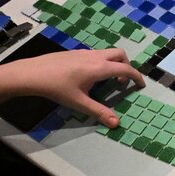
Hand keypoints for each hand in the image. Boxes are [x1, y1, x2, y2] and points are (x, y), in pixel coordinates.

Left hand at [3, 48, 144, 127]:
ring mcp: (85, 52)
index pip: (126, 70)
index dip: (136, 77)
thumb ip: (99, 112)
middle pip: (120, 55)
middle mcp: (96, 57)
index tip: (141, 85)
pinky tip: (90, 76)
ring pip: (108, 53)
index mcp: (100, 68)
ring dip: (114, 64)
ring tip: (107, 81)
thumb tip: (116, 123)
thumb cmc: (57, 88)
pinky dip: (103, 62)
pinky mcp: (76, 52)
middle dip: (127, 67)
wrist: (34, 73)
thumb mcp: (79, 103)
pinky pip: (97, 54)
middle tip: (122, 83)